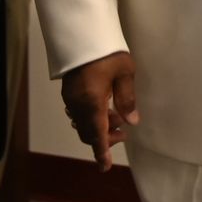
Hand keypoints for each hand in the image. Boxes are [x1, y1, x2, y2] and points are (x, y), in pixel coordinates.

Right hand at [62, 50, 138, 169]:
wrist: (83, 33)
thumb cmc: (108, 52)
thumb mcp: (124, 73)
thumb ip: (127, 99)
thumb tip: (132, 122)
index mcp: (92, 103)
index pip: (96, 135)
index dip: (101, 152)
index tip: (104, 167)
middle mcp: (77, 105)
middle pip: (88, 133)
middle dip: (104, 139)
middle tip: (123, 134)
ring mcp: (71, 99)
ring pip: (82, 124)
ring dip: (99, 127)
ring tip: (118, 118)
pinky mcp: (69, 92)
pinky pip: (78, 113)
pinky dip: (91, 117)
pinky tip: (105, 107)